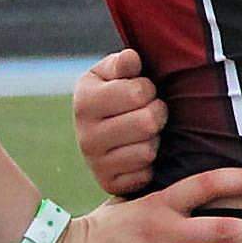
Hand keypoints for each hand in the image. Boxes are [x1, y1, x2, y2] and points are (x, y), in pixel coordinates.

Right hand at [72, 49, 166, 196]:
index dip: (148, 89)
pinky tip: (139, 153)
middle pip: (147, 123)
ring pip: (148, 150)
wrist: (108, 129)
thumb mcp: (116, 73)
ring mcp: (94, 162)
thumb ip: (124, 64)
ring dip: (155, 139)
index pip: (138, 93)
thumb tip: (130, 59)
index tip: (141, 91)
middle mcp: (84, 134)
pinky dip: (150, 164)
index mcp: (84, 101)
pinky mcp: (109, 184)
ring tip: (144, 132)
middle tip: (149, 112)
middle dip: (157, 113)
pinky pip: (145, 175)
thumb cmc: (118, 94)